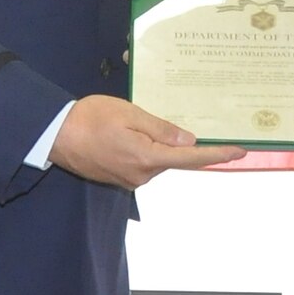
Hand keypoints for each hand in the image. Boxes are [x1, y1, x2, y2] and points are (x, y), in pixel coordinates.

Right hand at [50, 95, 243, 187]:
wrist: (53, 136)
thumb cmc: (90, 118)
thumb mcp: (129, 114)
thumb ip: (161, 129)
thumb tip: (189, 141)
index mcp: (147, 157)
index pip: (191, 158)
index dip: (217, 154)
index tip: (240, 152)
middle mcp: (142, 175)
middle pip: (173, 159)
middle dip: (178, 143)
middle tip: (168, 120)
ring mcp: (130, 180)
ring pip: (157, 161)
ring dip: (156, 145)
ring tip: (133, 123)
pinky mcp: (119, 180)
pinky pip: (142, 164)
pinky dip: (144, 150)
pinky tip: (128, 135)